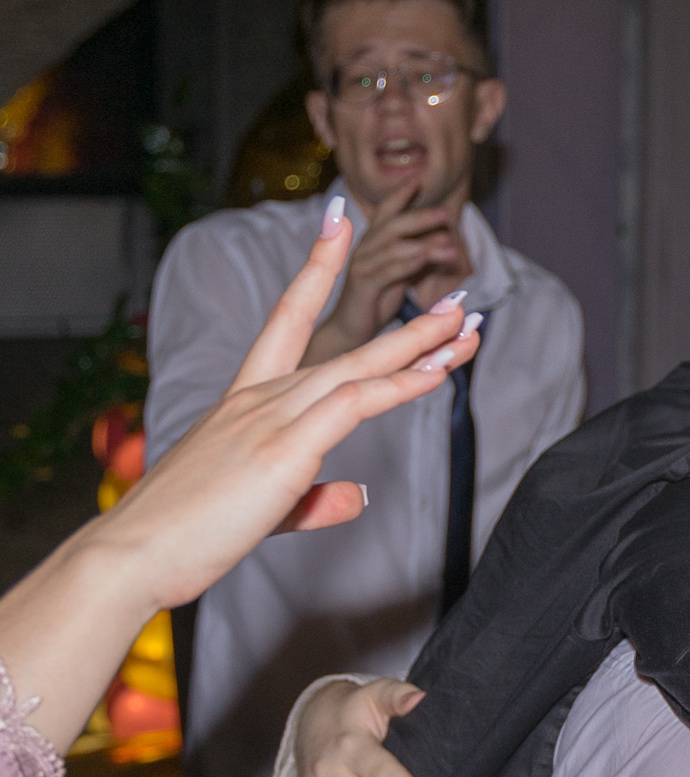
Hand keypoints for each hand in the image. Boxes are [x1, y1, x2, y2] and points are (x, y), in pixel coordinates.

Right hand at [89, 209, 480, 612]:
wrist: (135, 552)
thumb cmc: (187, 532)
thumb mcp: (263, 509)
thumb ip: (316, 499)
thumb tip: (357, 494)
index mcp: (244, 401)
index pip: (286, 319)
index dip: (316, 269)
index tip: (339, 224)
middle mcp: (258, 398)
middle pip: (343, 343)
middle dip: (406, 322)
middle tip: (459, 298)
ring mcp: (270, 419)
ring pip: (357, 366)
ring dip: (419, 345)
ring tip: (467, 324)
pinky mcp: (284, 450)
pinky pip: (354, 404)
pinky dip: (399, 386)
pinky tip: (437, 375)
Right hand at [302, 180, 462, 364]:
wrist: (351, 332)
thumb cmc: (377, 301)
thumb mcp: (402, 275)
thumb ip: (420, 257)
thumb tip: (446, 243)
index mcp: (373, 244)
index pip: (386, 212)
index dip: (400, 195)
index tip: (419, 178)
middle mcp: (365, 250)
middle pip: (393, 225)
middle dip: (419, 216)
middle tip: (446, 213)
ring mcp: (363, 267)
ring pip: (395, 248)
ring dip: (424, 243)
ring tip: (452, 244)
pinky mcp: (364, 287)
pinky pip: (389, 271)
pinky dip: (410, 263)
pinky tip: (427, 259)